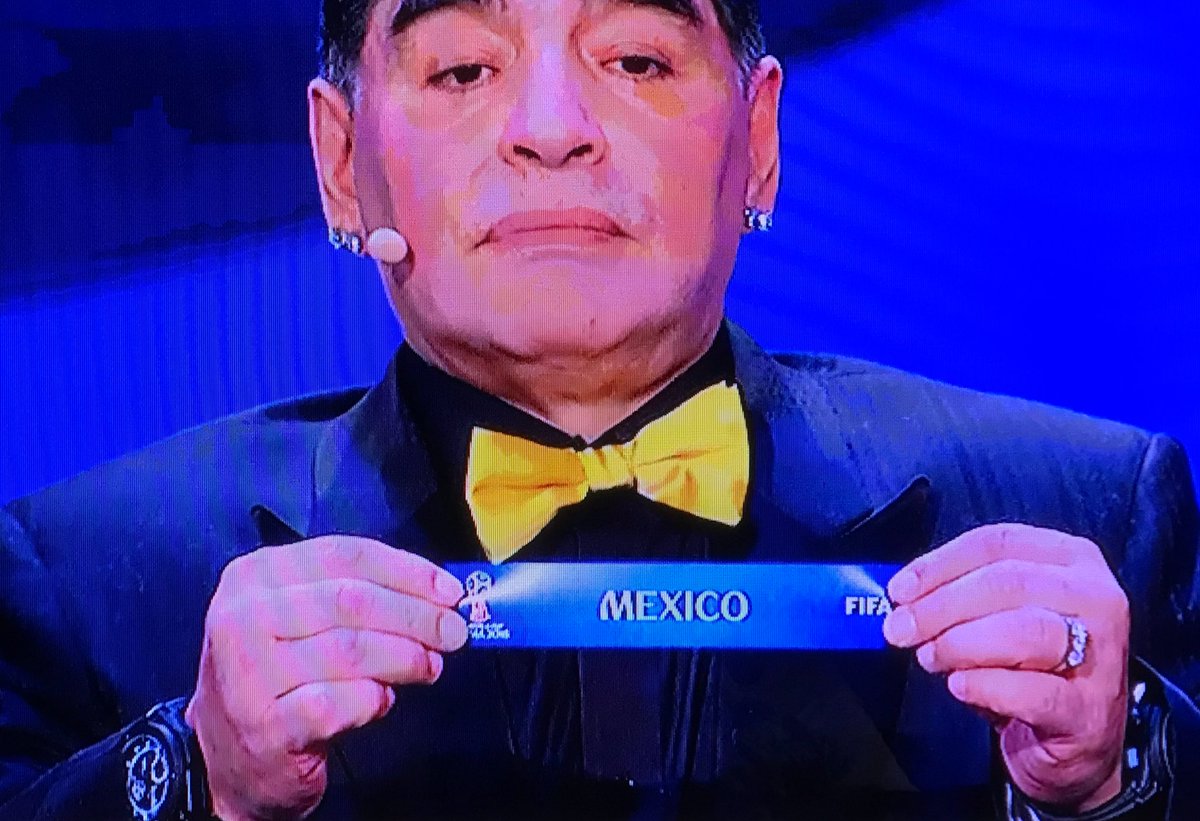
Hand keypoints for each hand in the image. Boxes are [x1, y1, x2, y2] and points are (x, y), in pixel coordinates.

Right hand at [185, 536, 466, 820]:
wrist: (225, 757)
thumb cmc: (278, 677)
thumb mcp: (299, 619)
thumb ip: (357, 596)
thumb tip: (438, 593)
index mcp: (256, 575)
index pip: (345, 555)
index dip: (407, 570)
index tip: (450, 590)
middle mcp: (243, 617)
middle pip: (351, 600)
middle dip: (415, 615)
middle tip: (454, 632)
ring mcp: (249, 673)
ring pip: (350, 649)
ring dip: (405, 657)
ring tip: (429, 666)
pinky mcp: (266, 726)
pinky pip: (341, 702)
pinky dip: (374, 699)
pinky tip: (383, 700)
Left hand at [883, 523, 1128, 810]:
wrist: (1074, 742)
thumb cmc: (1029, 669)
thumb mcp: (998, 616)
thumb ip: (958, 596)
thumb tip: (904, 598)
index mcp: (1072, 561)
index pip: (997, 544)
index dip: (939, 564)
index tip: (899, 590)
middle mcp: (1097, 600)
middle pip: (1009, 582)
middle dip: (941, 605)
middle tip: (900, 628)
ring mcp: (1103, 657)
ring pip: (1025, 631)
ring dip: (961, 643)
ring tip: (930, 658)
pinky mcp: (1091, 712)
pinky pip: (1033, 692)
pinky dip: (986, 685)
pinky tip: (960, 685)